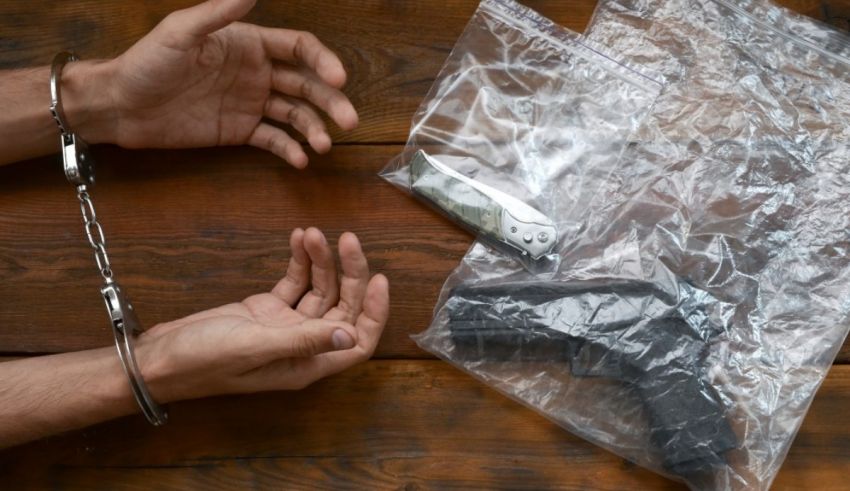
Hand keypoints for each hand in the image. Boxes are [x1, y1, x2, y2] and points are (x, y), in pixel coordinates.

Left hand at [94, 0, 357, 167]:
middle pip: (306, 84)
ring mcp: (250, 104)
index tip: (338, 79)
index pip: (298, 48)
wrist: (121, 107)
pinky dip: (290, 150)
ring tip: (323, 146)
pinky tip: (299, 160)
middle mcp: (256, 72)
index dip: (322, 61)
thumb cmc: (146, 63)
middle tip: (348, 121)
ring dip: (314, 129)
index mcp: (248, 44)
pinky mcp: (240, 132)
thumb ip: (217, 13)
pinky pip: (274, 140)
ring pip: (296, 115)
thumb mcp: (180, 33)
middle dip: (330, 101)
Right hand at [136, 228, 387, 402]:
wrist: (159, 356)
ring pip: (318, 289)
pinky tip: (298, 237)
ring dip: (321, 260)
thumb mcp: (257, 347)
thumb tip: (351, 336)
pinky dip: (299, 260)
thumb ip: (305, 340)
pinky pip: (294, 281)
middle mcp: (302, 346)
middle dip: (348, 273)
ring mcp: (284, 326)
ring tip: (312, 232)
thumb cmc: (204, 361)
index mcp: (308, 364)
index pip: (358, 341)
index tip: (379, 278)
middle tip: (347, 239)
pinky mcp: (266, 310)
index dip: (374, 312)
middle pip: (342, 307)